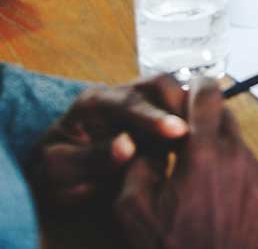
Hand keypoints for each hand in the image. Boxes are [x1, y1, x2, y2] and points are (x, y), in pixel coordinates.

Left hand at [29, 76, 190, 209]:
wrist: (55, 173)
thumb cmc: (55, 171)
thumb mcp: (61, 171)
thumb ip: (92, 158)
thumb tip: (128, 146)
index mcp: (92, 103)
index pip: (127, 103)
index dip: (154, 117)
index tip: (179, 131)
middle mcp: (117, 95)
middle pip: (157, 85)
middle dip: (180, 105)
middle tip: (199, 133)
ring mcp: (136, 102)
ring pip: (172, 93)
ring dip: (189, 111)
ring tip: (202, 138)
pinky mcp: (151, 115)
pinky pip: (176, 109)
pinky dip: (191, 120)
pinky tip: (199, 141)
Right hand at [113, 81, 257, 248]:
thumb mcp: (133, 208)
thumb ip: (139, 162)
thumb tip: (148, 137)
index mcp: (204, 155)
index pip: (207, 97)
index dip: (197, 85)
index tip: (192, 83)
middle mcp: (240, 159)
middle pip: (227, 119)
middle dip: (206, 123)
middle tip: (187, 139)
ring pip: (240, 149)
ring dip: (222, 156)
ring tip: (200, 186)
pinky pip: (254, 176)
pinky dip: (237, 181)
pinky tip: (219, 205)